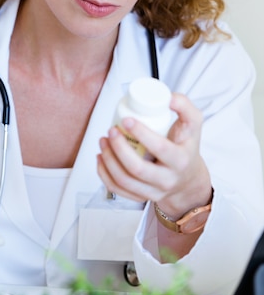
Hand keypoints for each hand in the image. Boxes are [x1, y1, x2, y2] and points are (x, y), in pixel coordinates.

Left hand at [97, 92, 211, 217]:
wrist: (189, 178)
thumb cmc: (186, 146)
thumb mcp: (194, 125)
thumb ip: (185, 106)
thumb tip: (169, 97)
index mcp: (181, 160)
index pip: (160, 148)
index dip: (141, 133)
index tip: (127, 119)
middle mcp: (167, 180)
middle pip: (137, 169)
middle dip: (119, 149)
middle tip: (111, 131)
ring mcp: (154, 191)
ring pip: (124, 181)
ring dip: (108, 161)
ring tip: (103, 141)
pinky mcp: (142, 197)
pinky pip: (118, 190)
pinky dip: (104, 174)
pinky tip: (101, 158)